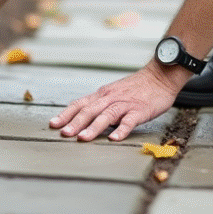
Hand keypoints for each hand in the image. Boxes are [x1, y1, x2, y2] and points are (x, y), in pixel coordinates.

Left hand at [49, 63, 187, 141]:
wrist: (159, 76)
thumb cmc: (136, 87)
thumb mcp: (114, 92)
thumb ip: (100, 104)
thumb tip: (84, 119)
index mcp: (102, 94)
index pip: (80, 104)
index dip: (66, 114)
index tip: (53, 124)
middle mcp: (110, 98)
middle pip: (89, 110)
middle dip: (74, 122)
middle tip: (64, 134)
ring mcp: (125, 104)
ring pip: (106, 115)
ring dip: (93, 127)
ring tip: (83, 138)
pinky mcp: (140, 110)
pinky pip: (129, 121)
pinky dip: (121, 129)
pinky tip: (114, 138)